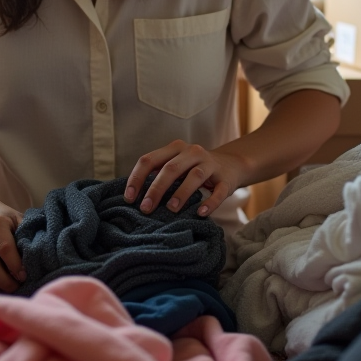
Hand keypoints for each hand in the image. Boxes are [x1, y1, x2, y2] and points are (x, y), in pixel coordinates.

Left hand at [123, 140, 247, 217]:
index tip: (129, 198)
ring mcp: (210, 164)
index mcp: (174, 148)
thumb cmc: (194, 168)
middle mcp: (192, 152)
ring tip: (171, 209)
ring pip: (195, 176)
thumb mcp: (176, 164)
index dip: (136, 178)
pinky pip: (219, 191)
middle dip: (156, 189)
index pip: (149, 160)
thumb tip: (133, 196)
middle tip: (146, 209)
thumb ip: (157, 173)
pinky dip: (210, 202)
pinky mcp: (226, 179)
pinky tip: (201, 213)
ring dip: (181, 193)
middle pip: (171, 168)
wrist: (231, 164)